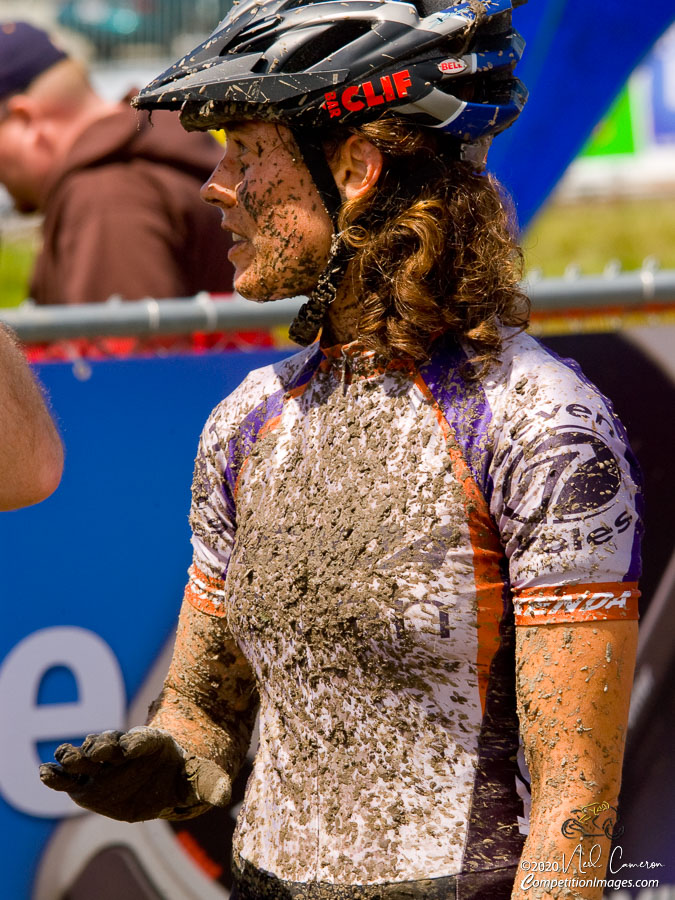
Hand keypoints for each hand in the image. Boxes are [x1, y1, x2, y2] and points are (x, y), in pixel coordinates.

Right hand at [39, 726, 231, 821]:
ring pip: (87, 755)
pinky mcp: (86, 782)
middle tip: (95, 750)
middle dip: (102, 745)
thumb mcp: (199, 777)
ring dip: (76, 756)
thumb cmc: (182, 774)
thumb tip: (225, 794)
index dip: (135, 740)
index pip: (143, 738)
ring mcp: (103, 764)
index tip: (127, 745)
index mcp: (153, 743)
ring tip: (64, 758)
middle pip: (110, 742)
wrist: (162, 778)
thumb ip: (210, 783)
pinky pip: (69, 777)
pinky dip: (57, 774)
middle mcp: (123, 750)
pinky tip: (45, 773)